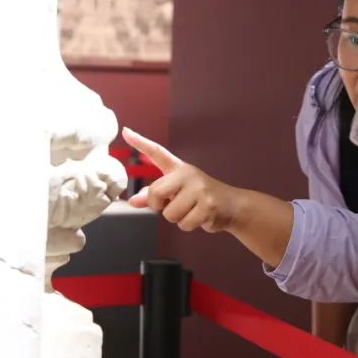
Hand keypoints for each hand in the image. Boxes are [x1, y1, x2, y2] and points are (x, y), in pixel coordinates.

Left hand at [124, 127, 242, 232]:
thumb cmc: (199, 198)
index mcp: (177, 169)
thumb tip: (133, 202)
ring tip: (191, 210)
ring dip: (177, 218)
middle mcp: (187, 174)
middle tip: (171, 205)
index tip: (125, 131)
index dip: (140, 142)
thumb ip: (154, 196)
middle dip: (158, 205)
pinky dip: (189, 226)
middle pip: (156, 192)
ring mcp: (199, 189)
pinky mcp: (208, 205)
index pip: (156, 152)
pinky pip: (184, 223)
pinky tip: (200, 217)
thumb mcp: (177, 193)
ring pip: (170, 214)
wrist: (232, 205)